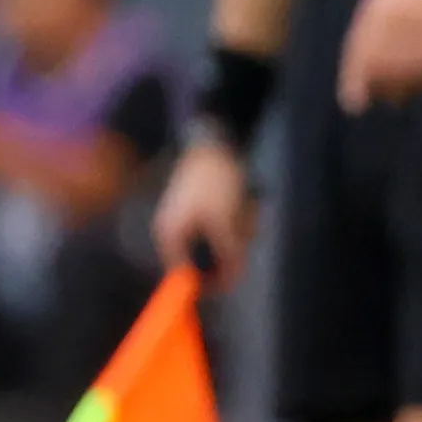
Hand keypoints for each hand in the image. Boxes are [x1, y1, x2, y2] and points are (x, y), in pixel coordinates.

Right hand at [152, 138, 258, 286]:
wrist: (214, 140)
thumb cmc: (214, 183)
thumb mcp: (224, 222)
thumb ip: (228, 254)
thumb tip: (232, 281)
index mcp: (171, 237)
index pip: (187, 273)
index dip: (212, 279)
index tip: (235, 274)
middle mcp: (176, 231)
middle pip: (208, 257)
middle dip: (232, 245)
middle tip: (246, 227)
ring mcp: (191, 219)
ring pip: (221, 239)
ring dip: (240, 229)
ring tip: (249, 209)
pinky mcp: (205, 207)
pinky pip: (224, 223)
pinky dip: (238, 217)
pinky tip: (248, 202)